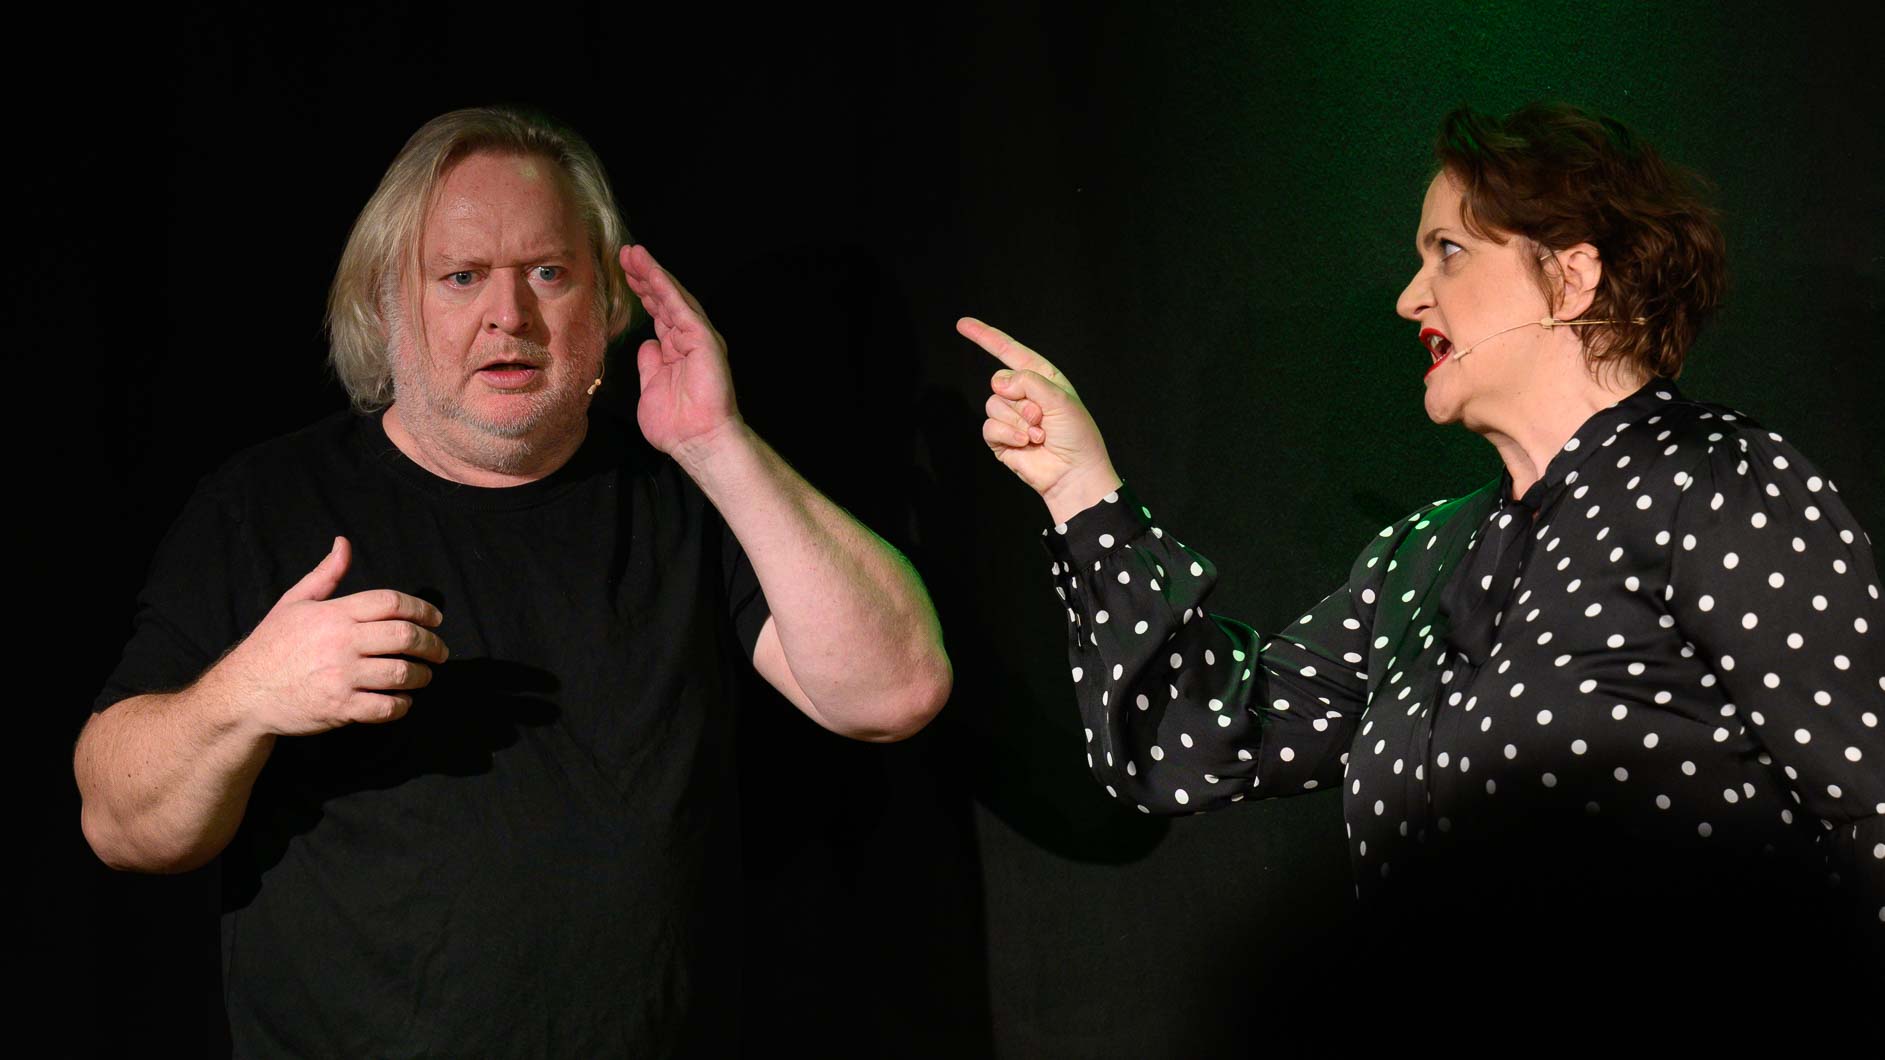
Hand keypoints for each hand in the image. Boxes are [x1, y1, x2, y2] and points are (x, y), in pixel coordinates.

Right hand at [213, 537, 448, 735]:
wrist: (243, 693)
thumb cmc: (272, 645)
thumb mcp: (294, 602)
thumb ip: (326, 574)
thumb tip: (343, 543)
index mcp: (334, 614)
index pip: (391, 603)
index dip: (422, 609)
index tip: (436, 620)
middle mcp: (341, 642)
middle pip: (405, 637)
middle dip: (433, 645)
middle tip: (441, 652)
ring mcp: (342, 677)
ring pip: (401, 673)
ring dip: (422, 676)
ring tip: (424, 675)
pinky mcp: (340, 708)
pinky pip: (386, 707)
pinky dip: (402, 705)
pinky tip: (402, 700)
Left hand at [619, 244, 741, 458]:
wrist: (697, 442)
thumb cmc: (677, 426)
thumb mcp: (651, 389)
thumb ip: (650, 365)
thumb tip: (647, 345)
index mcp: (676, 350)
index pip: (658, 313)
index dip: (642, 292)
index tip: (624, 273)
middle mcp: (689, 339)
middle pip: (664, 299)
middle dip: (644, 275)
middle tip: (625, 253)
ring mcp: (698, 338)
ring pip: (673, 297)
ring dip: (653, 273)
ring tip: (633, 254)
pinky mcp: (703, 340)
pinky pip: (681, 309)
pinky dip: (665, 288)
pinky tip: (650, 272)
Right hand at [958, 317, 1120, 523]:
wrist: (1073, 473)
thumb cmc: (1076, 436)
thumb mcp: (1060, 398)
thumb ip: (1028, 381)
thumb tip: (999, 383)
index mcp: (1041, 378)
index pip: (1009, 351)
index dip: (985, 337)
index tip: (962, 324)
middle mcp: (1024, 395)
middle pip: (999, 381)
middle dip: (1021, 400)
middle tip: (1042, 418)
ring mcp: (1010, 417)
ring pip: (993, 404)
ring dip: (1017, 421)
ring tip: (1038, 435)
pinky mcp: (1000, 438)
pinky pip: (989, 426)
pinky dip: (1008, 434)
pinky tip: (1025, 444)